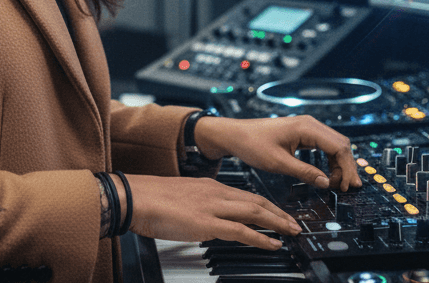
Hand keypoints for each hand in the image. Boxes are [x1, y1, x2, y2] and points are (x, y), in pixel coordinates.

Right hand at [120, 173, 299, 250]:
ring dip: (277, 222)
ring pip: (254, 212)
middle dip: (278, 212)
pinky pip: (241, 230)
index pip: (244, 194)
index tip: (277, 212)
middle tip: (294, 222)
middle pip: (256, 200)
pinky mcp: (206, 223)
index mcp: (208, 185)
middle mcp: (214, 192)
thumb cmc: (150, 199)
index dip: (265, 204)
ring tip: (291, 231)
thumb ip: (198, 205)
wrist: (134, 196)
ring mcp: (212, 207)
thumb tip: (206, 217)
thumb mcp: (181, 197)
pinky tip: (272, 244)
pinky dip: (260, 237)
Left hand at [192, 115, 361, 190]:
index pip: (338, 147)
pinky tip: (329, 176)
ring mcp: (307, 128)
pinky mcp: (303, 134)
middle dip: (347, 167)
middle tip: (349, 188)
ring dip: (339, 165)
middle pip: (341, 145)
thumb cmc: (252, 144)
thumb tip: (325, 183)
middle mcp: (310, 124)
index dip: (346, 168)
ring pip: (334, 146)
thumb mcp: (278, 163)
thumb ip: (304, 173)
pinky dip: (330, 161)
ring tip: (340, 185)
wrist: (235, 135)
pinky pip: (324, 147)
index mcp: (306, 127)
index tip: (347, 186)